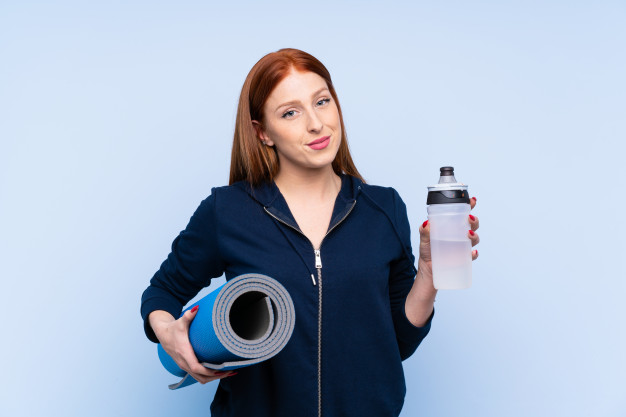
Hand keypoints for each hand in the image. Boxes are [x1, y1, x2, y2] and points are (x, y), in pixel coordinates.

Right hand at [149, 307, 236, 383]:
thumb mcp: (180, 322)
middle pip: (201, 377)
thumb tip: (197, 308)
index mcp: (184, 353)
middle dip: (216, 376)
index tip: (222, 369)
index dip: (209, 371)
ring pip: (200, 378)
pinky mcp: (187, 366)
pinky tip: (218, 371)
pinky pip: (198, 375)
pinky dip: (208, 376)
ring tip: (227, 372)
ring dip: (213, 378)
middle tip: (230, 371)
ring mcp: (185, 366)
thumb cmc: (173, 329)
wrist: (162, 334)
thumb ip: (188, 315)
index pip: (196, 368)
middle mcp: (184, 362)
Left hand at [406, 197, 479, 325]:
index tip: (473, 200)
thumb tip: (426, 223)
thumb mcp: (423, 240)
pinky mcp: (463, 258)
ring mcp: (462, 246)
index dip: (469, 205)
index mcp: (451, 226)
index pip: (462, 213)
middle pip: (472, 224)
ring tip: (468, 235)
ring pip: (475, 238)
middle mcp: (459, 235)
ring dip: (475, 235)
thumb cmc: (427, 252)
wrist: (428, 271)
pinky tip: (471, 253)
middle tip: (470, 219)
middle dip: (474, 220)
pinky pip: (472, 255)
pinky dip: (473, 253)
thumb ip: (424, 231)